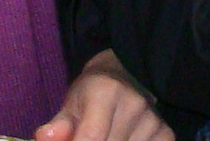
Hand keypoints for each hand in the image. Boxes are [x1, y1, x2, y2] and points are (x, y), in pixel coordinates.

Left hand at [35, 50, 172, 140]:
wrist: (126, 74)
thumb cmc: (92, 93)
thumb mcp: (71, 103)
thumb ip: (58, 125)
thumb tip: (43, 137)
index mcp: (105, 92)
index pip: (91, 138)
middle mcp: (134, 103)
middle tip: (87, 137)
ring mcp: (153, 120)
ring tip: (107, 137)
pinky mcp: (166, 132)